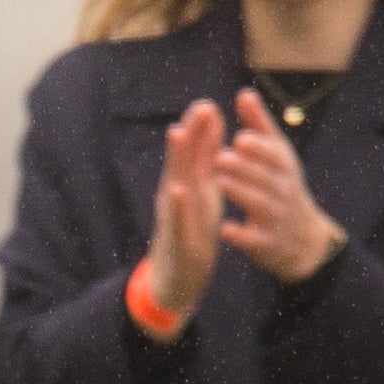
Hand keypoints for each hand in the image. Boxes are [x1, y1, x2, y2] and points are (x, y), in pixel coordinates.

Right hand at [143, 98, 225, 328]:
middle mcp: (177, 195)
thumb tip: (209, 130)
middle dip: (189, 132)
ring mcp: (174, 216)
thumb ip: (204, 162)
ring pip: (174, 180)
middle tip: (197, 108)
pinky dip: (177, 203)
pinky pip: (177, 219)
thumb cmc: (190, 230)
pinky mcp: (177, 239)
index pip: (193, 154)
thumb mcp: (201, 193)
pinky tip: (178, 190)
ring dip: (175, 157)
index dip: (200, 130)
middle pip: (181, 159)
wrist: (176, 278)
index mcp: (188, 185)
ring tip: (178, 133)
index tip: (208, 105)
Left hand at [216, 88, 344, 283]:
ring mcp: (278, 219)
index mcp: (284, 169)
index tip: (240, 139)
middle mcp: (284, 192)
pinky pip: (256, 240)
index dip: (260, 148)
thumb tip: (244, 92)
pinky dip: (242, 235)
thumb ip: (259, 126)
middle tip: (220, 157)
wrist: (304, 240)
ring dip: (241, 194)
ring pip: (260, 206)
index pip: (275, 156)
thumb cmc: (282, 186)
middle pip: (266, 179)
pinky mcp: (268, 244)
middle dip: (245, 168)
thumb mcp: (277, 156)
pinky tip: (224, 228)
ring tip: (219, 182)